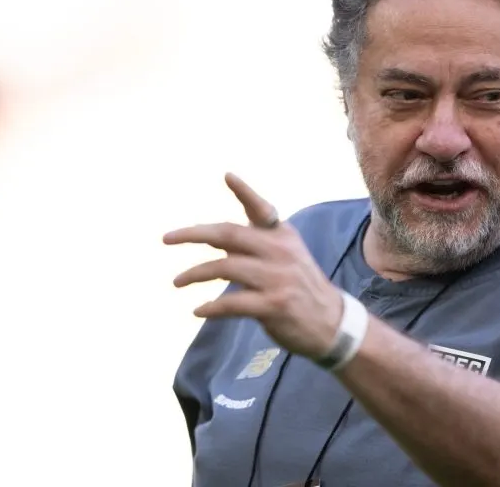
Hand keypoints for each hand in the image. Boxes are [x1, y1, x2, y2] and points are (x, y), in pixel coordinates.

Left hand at [163, 173, 343, 359]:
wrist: (332, 324)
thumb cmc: (301, 288)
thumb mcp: (286, 257)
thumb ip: (254, 245)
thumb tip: (215, 240)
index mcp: (282, 235)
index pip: (261, 209)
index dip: (244, 192)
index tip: (227, 176)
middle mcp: (281, 251)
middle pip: (229, 235)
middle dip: (193, 234)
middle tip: (167, 238)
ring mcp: (278, 278)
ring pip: (225, 268)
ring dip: (195, 274)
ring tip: (177, 282)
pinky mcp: (274, 305)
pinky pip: (232, 303)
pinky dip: (211, 307)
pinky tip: (198, 310)